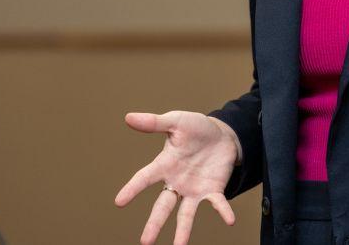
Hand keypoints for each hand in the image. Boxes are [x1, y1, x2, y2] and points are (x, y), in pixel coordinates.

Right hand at [114, 111, 239, 244]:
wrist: (222, 134)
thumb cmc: (195, 129)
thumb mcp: (176, 122)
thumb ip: (154, 123)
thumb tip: (128, 117)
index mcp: (164, 165)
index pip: (144, 178)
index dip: (132, 189)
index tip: (119, 201)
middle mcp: (176, 182)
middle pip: (163, 206)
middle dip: (154, 223)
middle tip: (145, 242)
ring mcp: (194, 189)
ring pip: (186, 213)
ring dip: (183, 231)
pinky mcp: (212, 190)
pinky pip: (218, 203)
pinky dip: (223, 211)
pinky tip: (230, 220)